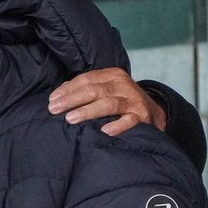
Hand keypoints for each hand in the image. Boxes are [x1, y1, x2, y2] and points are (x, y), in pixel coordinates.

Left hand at [48, 67, 165, 135]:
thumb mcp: (106, 89)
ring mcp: (133, 101)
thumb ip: (85, 89)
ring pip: (108, 104)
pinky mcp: (142, 117)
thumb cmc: (122, 101)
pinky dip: (117, 126)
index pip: (86, 79)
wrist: (155, 112)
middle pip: (94, 90)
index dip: (68, 89)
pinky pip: (129, 121)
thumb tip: (58, 95)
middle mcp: (123, 85)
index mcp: (112, 75)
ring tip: (71, 118)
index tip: (52, 100)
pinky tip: (104, 131)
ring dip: (88, 111)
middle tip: (54, 109)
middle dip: (72, 100)